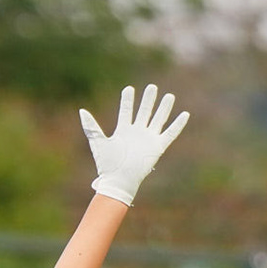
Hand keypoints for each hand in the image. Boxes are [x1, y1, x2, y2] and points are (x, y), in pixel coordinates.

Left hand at [78, 83, 189, 205]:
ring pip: (158, 119)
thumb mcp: (98, 143)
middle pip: (144, 112)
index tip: (129, 89)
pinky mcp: (158, 147)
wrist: (118, 180)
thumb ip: (91, 127)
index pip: (127, 111)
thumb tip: (81, 111)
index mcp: (123, 131)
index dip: (128, 100)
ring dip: (163, 108)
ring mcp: (148, 139)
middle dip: (148, 100)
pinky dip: (178, 125)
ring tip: (169, 95)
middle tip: (152, 87)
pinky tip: (185, 114)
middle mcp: (137, 133)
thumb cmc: (107, 165)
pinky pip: (170, 134)